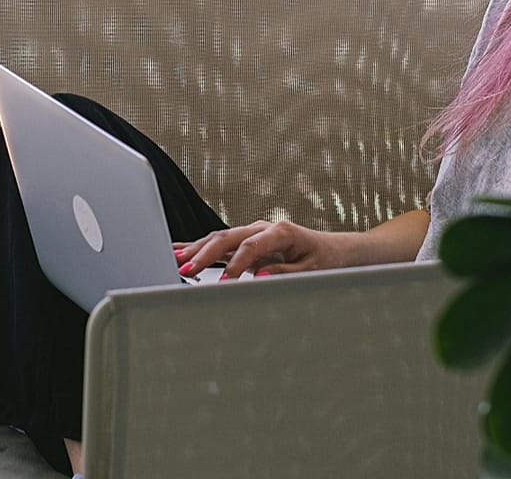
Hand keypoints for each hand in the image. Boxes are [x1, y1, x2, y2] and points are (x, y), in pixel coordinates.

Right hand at [174, 220, 356, 279]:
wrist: (334, 250)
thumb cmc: (325, 259)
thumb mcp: (311, 270)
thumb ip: (284, 273)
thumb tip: (259, 277)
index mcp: (281, 232)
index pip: (250, 246)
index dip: (235, 264)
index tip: (223, 281)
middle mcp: (264, 228)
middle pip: (228, 237)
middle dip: (204, 253)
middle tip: (186, 269)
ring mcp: (254, 233)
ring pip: (220, 238)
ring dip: (197, 249)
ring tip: (176, 261)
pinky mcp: (248, 241)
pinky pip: (221, 243)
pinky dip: (200, 247)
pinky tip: (181, 250)